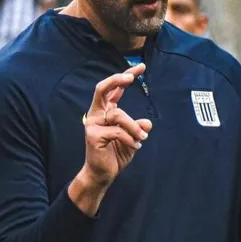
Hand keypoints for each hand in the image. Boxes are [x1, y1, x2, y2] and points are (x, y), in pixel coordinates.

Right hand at [69, 64, 151, 214]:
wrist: (102, 174)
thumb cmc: (115, 155)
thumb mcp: (132, 138)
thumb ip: (138, 128)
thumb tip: (147, 123)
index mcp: (105, 112)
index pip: (113, 89)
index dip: (126, 76)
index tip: (141, 67)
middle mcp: (96, 114)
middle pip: (101, 89)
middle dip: (116, 80)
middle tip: (130, 77)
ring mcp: (93, 124)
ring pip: (118, 115)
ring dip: (133, 126)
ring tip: (141, 138)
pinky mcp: (93, 135)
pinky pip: (117, 131)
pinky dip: (130, 138)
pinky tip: (135, 146)